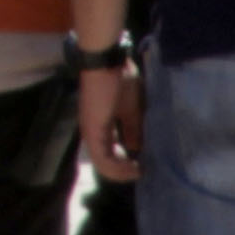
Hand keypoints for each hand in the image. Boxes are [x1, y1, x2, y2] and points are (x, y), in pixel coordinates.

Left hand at [80, 66, 145, 182]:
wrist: (105, 62)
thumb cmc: (119, 80)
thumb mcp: (132, 109)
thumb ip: (132, 129)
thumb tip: (137, 149)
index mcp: (100, 128)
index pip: (110, 154)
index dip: (126, 164)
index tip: (144, 166)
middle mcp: (92, 133)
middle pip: (106, 163)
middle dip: (125, 171)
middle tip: (143, 171)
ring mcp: (90, 133)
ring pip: (103, 165)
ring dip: (122, 172)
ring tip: (140, 171)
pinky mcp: (92, 132)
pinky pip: (103, 159)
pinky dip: (118, 168)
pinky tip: (134, 167)